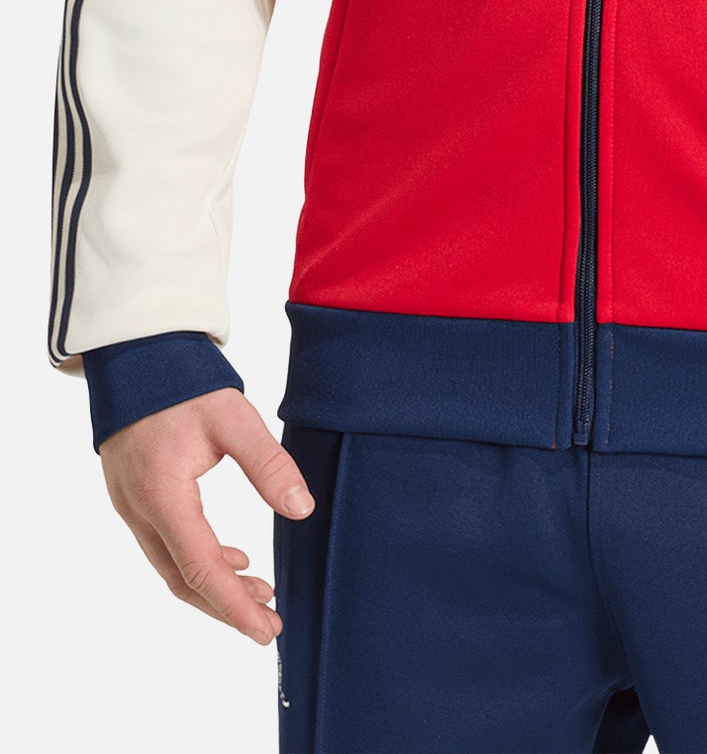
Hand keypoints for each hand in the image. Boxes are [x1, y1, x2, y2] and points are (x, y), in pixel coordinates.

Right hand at [98, 386, 313, 644]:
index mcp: (163, 495)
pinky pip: (165, 545)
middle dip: (227, 607)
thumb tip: (302, 509)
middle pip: (182, 580)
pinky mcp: (134, 495)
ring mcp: (131, 505)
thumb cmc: (185, 382)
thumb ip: (269, 465)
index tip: (267, 629)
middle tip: (269, 622)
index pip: (201, 569)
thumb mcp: (235, 419)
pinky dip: (199, 560)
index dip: (235, 605)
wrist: (137, 352)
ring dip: (214, 586)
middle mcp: (140, 509)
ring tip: (261, 591)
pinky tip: (233, 558)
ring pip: (172, 566)